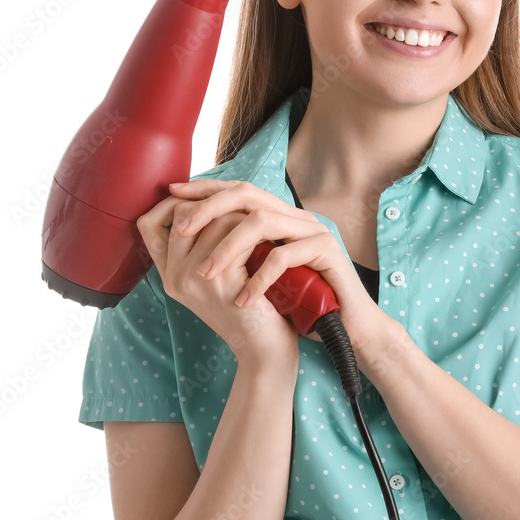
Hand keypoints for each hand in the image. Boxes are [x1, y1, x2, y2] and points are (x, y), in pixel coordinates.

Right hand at [136, 182, 300, 367]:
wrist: (265, 349)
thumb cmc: (248, 308)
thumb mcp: (215, 276)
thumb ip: (202, 246)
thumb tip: (206, 199)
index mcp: (168, 275)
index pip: (149, 224)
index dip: (172, 203)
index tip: (203, 200)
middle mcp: (174, 277)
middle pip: (183, 214)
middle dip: (215, 204)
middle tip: (245, 213)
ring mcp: (193, 279)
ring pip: (214, 219)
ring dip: (242, 215)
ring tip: (261, 228)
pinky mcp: (219, 282)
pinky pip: (234, 234)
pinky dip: (255, 232)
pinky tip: (269, 243)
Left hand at [161, 179, 396, 361]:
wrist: (345, 329)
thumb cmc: (300, 304)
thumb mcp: (260, 274)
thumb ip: (238, 253)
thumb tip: (189, 241)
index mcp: (282, 217)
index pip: (239, 189)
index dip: (206, 189)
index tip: (173, 194)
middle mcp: (298, 217)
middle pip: (248, 193)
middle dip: (210, 208)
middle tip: (182, 230)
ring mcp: (314, 231)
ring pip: (262, 221)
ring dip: (228, 248)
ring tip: (206, 275)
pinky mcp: (327, 252)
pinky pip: (285, 256)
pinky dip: (259, 279)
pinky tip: (243, 300)